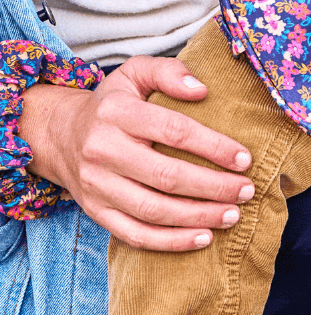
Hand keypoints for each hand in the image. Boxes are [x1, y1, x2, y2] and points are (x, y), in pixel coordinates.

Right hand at [20, 56, 254, 251]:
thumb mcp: (135, 72)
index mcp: (118, 113)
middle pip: (167, 176)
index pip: (174, 131)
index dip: (213, 146)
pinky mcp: (96, 212)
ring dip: (198, 217)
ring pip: (153, 210)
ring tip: (233, 214)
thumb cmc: (113, 102)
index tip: (244, 158)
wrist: (60, 134)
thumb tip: (202, 89)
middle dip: (213, 187)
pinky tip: (203, 238)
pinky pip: (134, 235)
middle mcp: (104, 151)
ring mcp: (98, 186)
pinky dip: (170, 242)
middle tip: (247, 190)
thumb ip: (169, 72)